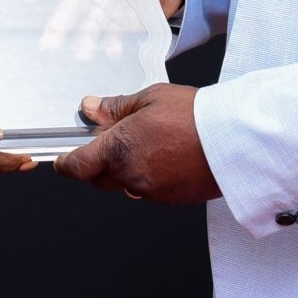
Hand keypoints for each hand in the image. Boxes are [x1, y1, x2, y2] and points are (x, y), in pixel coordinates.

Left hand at [53, 83, 218, 203]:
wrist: (234, 140)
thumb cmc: (195, 116)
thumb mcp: (149, 98)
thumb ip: (114, 107)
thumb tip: (89, 108)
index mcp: (118, 149)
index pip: (78, 166)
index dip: (66, 163)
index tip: (63, 159)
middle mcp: (130, 175)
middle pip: (99, 178)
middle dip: (100, 163)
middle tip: (116, 140)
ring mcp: (150, 191)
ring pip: (126, 184)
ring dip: (128, 169)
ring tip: (151, 144)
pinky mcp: (170, 199)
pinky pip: (149, 191)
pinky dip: (150, 177)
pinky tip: (168, 157)